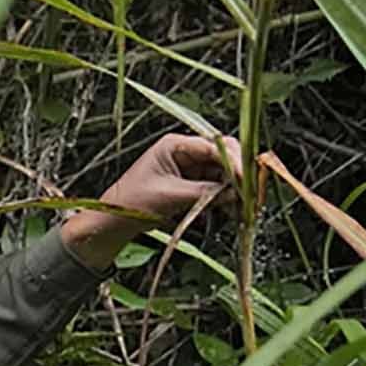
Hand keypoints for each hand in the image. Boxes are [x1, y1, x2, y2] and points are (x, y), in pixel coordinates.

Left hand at [61, 133, 243, 268]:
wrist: (114, 220)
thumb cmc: (132, 202)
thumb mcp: (170, 196)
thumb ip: (204, 192)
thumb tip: (234, 192)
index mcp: (175, 145)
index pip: (215, 146)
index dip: (235, 161)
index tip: (246, 179)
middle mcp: (185, 151)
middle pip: (224, 155)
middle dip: (239, 173)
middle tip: (251, 193)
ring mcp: (190, 167)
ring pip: (224, 172)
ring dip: (235, 188)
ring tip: (245, 206)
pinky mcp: (192, 183)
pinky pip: (217, 186)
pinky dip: (226, 197)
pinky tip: (234, 209)